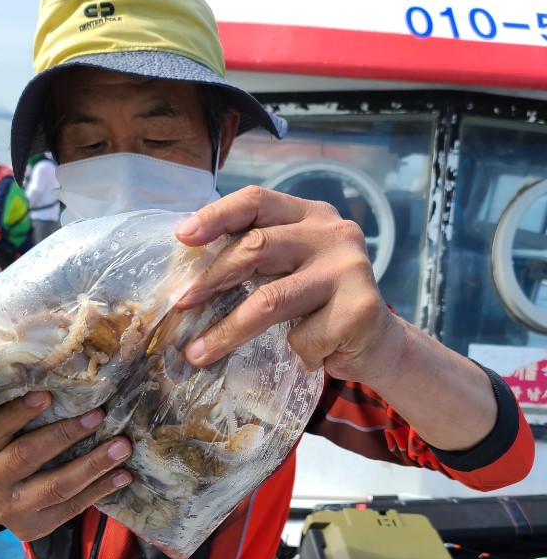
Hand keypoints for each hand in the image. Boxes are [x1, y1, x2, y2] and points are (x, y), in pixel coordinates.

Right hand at [0, 392, 132, 540]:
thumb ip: (13, 416)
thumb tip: (58, 381)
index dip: (19, 413)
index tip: (48, 394)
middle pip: (27, 457)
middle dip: (65, 434)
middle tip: (99, 415)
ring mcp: (10, 510)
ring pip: (56, 487)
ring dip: (93, 465)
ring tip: (121, 447)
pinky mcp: (34, 528)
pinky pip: (71, 508)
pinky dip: (100, 490)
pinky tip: (122, 475)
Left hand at [174, 186, 391, 383]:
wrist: (379, 343)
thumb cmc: (320, 306)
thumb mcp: (290, 270)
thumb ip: (257, 259)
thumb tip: (188, 277)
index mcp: (309, 215)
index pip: (257, 201)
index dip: (216, 215)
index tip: (182, 236)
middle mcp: (332, 234)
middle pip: (257, 247)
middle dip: (211, 279)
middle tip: (180, 303)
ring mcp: (349, 269)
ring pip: (270, 300)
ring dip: (228, 332)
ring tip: (198, 353)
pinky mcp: (360, 309)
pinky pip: (302, 337)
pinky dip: (296, 354)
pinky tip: (308, 357)